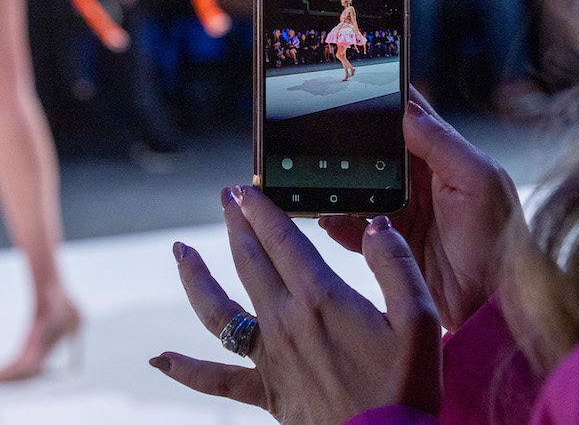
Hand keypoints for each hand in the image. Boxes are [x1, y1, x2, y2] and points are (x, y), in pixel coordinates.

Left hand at [153, 185, 441, 423]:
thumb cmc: (405, 386)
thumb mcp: (419, 320)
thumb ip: (395, 266)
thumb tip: (376, 226)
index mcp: (320, 298)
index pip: (280, 238)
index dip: (260, 208)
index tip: (246, 187)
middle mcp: (284, 321)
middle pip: (249, 260)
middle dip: (236, 224)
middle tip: (226, 196)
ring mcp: (269, 357)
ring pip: (218, 311)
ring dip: (195, 277)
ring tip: (179, 251)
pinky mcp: (265, 391)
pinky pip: (215, 379)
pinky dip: (184, 369)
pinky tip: (159, 359)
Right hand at [321, 89, 521, 330]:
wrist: (497, 307)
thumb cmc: (503, 242)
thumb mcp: (480, 183)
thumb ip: (444, 144)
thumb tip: (408, 109)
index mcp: (446, 158)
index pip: (409, 116)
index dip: (384, 97)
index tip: (353, 80)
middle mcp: (421, 182)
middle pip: (376, 150)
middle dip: (350, 141)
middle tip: (321, 130)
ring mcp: (403, 213)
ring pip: (360, 187)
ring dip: (338, 183)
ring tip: (316, 176)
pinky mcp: (390, 246)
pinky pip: (355, 228)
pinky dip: (338, 222)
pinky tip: (326, 217)